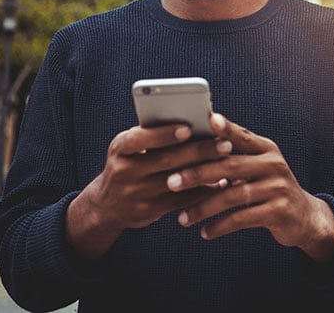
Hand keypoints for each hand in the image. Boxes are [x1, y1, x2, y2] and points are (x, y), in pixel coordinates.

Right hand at [66, 123, 231, 258]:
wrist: (106, 205)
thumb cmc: (128, 164)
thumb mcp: (129, 147)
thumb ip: (152, 134)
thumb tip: (193, 121)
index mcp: (120, 148)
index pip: (140, 138)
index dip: (164, 134)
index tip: (189, 128)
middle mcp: (124, 171)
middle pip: (166, 160)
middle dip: (198, 151)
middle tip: (224, 143)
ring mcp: (135, 194)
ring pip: (176, 182)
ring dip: (205, 171)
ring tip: (226, 161)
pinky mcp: (147, 212)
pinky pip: (180, 202)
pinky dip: (202, 192)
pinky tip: (219, 183)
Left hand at [167, 113, 333, 262]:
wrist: (303, 216)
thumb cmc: (268, 185)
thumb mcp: (258, 165)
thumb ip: (235, 153)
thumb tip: (195, 141)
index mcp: (266, 148)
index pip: (241, 135)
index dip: (225, 128)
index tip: (206, 120)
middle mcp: (273, 164)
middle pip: (230, 165)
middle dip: (198, 173)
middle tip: (172, 182)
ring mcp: (277, 188)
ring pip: (233, 196)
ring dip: (204, 207)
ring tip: (182, 218)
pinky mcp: (278, 211)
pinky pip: (243, 219)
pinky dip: (221, 226)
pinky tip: (204, 232)